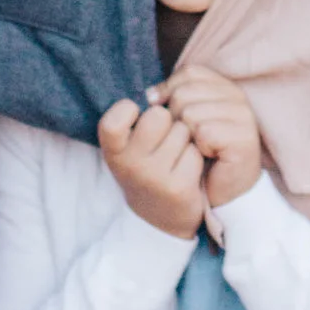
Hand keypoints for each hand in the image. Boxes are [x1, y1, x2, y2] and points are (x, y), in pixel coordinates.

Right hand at [97, 95, 209, 238]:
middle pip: (158, 115)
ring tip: (176, 157)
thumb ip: (135, 118)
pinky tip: (187, 171)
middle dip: (168, 121)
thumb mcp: (128, 146)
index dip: (128, 110)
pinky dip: (196, 158)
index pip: (115, 119)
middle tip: (163, 139)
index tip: (135, 117)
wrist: (160, 217)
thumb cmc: (146, 167)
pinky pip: (196, 152)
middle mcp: (129, 165)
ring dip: (185, 139)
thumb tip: (157, 92)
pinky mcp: (178, 188)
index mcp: (113, 150)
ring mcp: (153, 178)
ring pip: (182, 131)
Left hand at [159, 61, 263, 210]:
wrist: (218, 190)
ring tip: (200, 149)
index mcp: (223, 86)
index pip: (188, 73)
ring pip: (191, 114)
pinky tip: (209, 157)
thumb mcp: (182, 120)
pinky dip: (199, 149)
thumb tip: (150, 96)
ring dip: (188, 138)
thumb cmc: (199, 153)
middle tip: (190, 139)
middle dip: (176, 120)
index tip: (171, 116)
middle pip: (184, 94)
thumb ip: (170, 99)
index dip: (170, 91)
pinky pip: (204, 133)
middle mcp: (237, 97)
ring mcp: (244, 117)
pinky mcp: (244, 138)